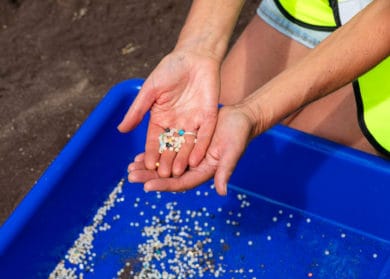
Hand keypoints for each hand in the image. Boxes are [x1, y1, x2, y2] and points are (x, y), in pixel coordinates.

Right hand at [118, 49, 219, 176]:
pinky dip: (199, 147)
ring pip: (187, 145)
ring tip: (177, 173)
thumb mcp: (150, 91)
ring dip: (182, 159)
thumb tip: (121, 129)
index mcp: (161, 118)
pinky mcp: (208, 118)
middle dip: (166, 161)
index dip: (151, 152)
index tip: (146, 166)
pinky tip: (195, 160)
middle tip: (163, 176)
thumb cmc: (170, 70)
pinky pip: (204, 136)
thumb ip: (137, 111)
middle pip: (171, 147)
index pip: (155, 140)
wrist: (194, 56)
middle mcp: (177, 124)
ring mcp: (193, 122)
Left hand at [127, 106, 254, 195]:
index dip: (164, 185)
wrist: (239, 118)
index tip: (146, 186)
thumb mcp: (232, 152)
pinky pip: (166, 151)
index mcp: (203, 172)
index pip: (180, 182)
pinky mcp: (185, 145)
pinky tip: (140, 155)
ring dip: (148, 167)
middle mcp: (193, 167)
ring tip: (130, 167)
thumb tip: (221, 192)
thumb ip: (225, 171)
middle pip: (168, 176)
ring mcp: (188, 157)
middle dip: (149, 177)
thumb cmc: (238, 135)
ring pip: (164, 165)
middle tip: (131, 176)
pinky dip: (154, 153)